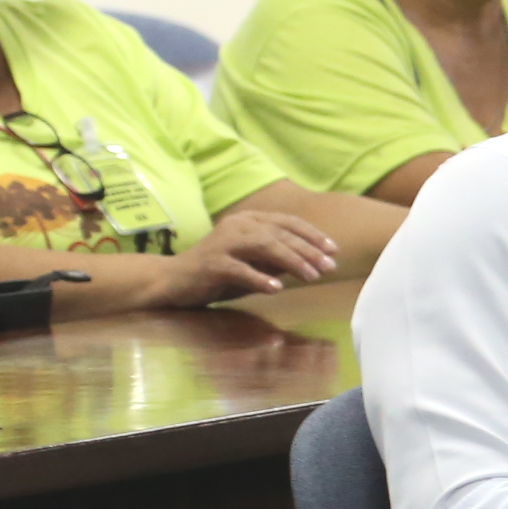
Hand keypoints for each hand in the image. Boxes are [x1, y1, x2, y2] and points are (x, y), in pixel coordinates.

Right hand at [159, 208, 343, 305]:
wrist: (174, 281)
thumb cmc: (219, 274)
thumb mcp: (254, 263)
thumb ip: (277, 259)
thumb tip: (310, 262)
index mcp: (248, 220)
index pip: (287, 222)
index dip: (312, 235)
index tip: (334, 250)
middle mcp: (236, 225)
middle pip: (279, 233)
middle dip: (308, 250)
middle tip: (329, 266)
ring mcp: (222, 243)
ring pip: (263, 245)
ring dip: (291, 261)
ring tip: (312, 276)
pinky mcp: (211, 263)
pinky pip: (239, 269)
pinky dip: (259, 277)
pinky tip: (277, 288)